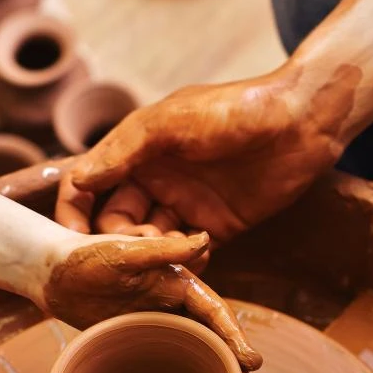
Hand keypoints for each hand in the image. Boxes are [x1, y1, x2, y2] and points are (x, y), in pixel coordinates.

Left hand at [41, 230, 262, 371]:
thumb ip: (162, 249)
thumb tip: (206, 238)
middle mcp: (174, 302)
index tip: (253, 362)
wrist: (50, 274)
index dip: (236, 337)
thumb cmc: (84, 258)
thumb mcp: (123, 253)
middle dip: (235, 365)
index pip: (216, 312)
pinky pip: (172, 360)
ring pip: (198, 351)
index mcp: (178, 281)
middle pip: (214, 337)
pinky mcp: (140, 338)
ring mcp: (158, 322)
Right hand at [58, 64, 355, 241]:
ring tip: (169, 253)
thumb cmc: (234, 110)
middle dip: (117, 241)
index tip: (71, 243)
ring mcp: (185, 204)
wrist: (301, 122)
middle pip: (113, 222)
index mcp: (136, 151)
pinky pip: (185, 255)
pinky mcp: (215, 226)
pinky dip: (183, 263)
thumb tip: (78, 180)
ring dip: (151, 255)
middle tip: (136, 250)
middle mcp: (155, 178)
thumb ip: (123, 151)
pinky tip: (194, 257)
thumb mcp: (170, 123)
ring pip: (148, 243)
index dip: (73, 213)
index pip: (88, 186)